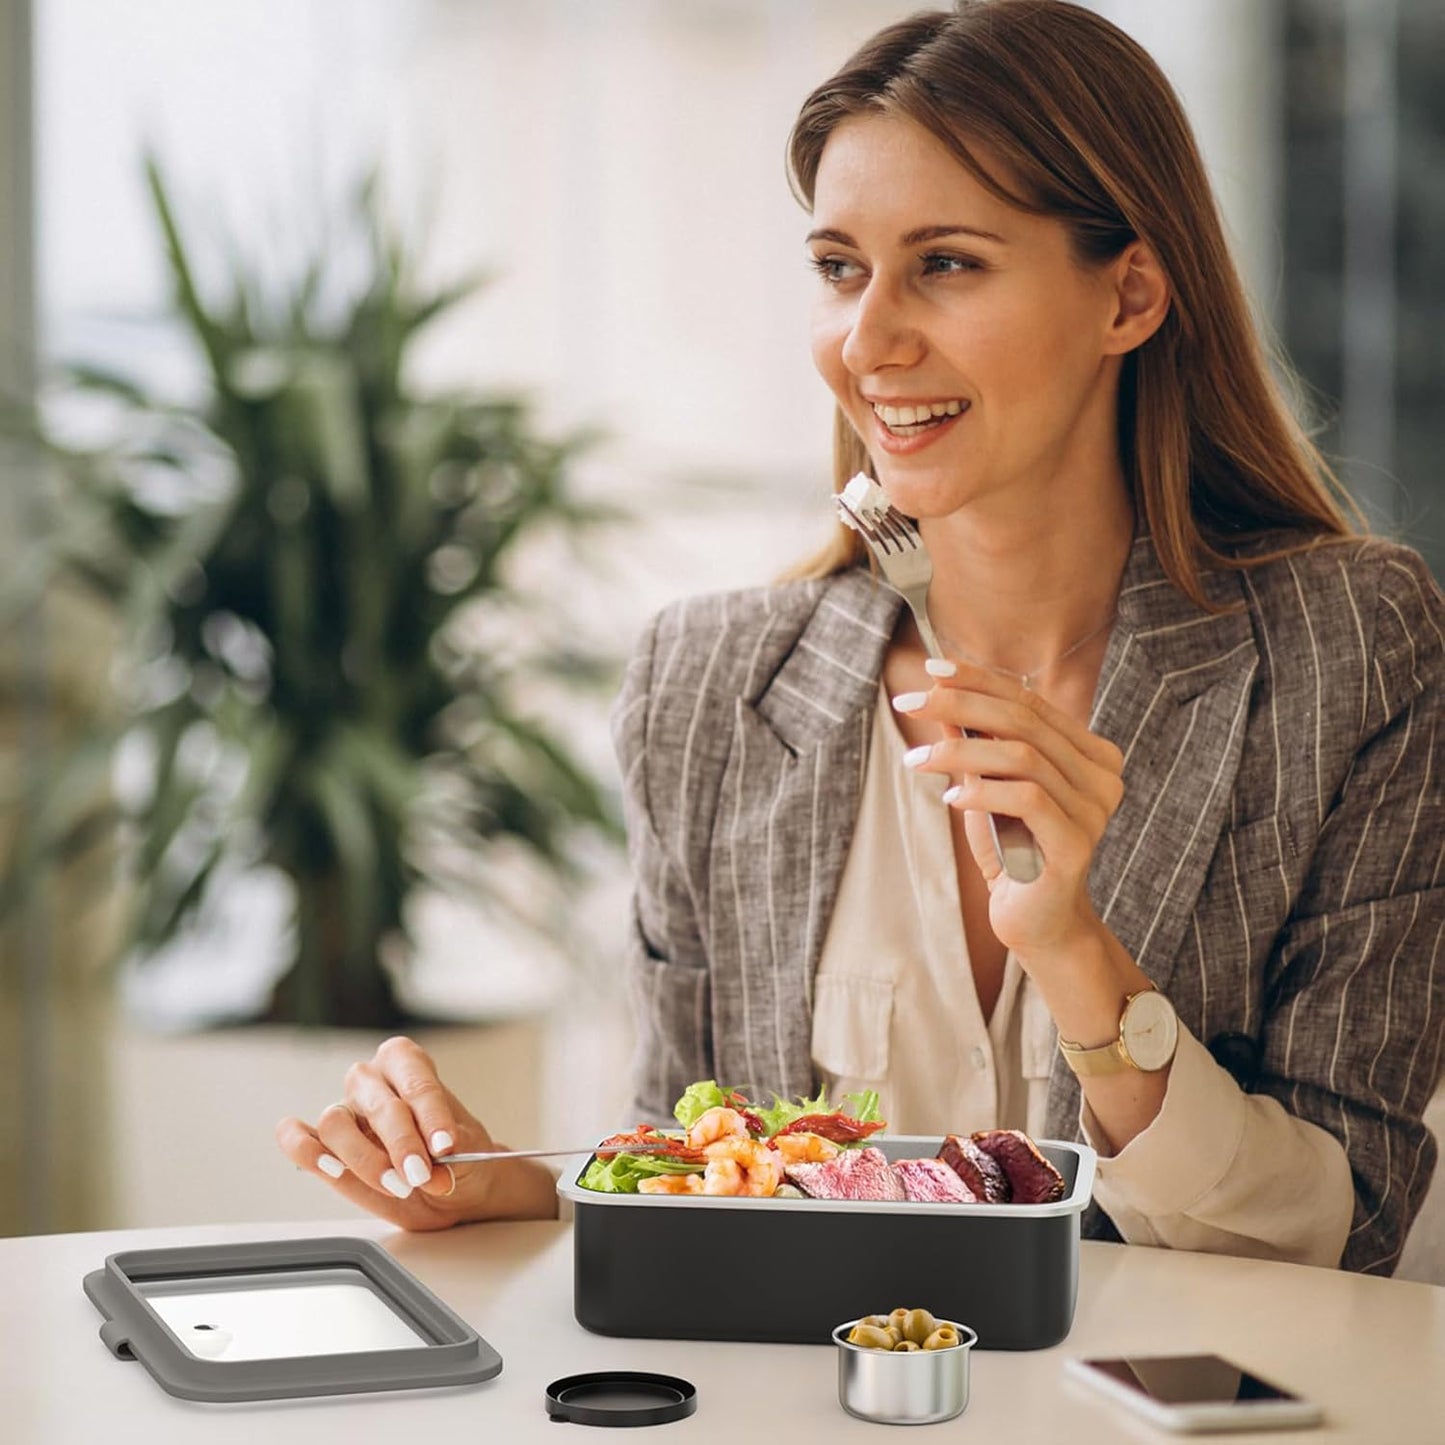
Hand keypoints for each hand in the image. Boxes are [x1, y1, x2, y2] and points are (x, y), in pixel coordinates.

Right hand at [275, 1035, 557, 1230]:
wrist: (457, 1188)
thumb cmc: (461, 1157)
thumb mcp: (471, 1154)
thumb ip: (455, 1157)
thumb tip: (436, 1168)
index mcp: (408, 1064)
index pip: (413, 1077)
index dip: (430, 1111)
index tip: (446, 1145)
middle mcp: (372, 1082)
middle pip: (376, 1103)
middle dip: (401, 1142)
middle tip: (421, 1174)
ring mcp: (344, 1113)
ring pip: (335, 1123)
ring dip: (365, 1159)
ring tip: (398, 1186)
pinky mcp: (324, 1148)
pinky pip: (297, 1138)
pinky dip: (304, 1149)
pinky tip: (329, 1167)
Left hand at [894, 660, 1124, 960]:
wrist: (1036, 923)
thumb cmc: (1011, 851)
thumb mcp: (986, 788)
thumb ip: (973, 745)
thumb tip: (940, 695)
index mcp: (1088, 754)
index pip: (1030, 702)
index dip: (980, 680)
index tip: (931, 667)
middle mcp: (1101, 776)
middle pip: (1024, 721)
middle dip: (960, 704)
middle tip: (910, 702)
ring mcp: (1095, 810)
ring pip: (1022, 756)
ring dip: (960, 752)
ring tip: (918, 760)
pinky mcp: (1078, 844)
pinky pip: (1027, 799)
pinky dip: (983, 791)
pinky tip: (952, 798)